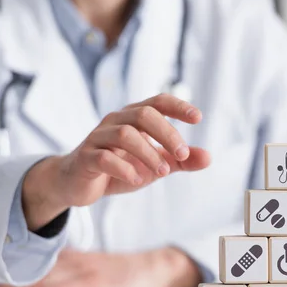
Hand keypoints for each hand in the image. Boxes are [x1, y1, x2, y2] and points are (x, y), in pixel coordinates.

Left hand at [0, 247, 201, 286]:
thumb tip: (58, 277)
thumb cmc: (131, 271)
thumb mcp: (101, 267)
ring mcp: (86, 273)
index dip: (18, 275)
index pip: (42, 267)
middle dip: (10, 285)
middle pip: (38, 274)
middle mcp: (78, 263)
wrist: (156, 267)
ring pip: (45, 281)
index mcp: (79, 259)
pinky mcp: (95, 285)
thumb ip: (79, 270)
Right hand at [21, 94, 209, 229]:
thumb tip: (208, 157)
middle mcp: (115, 122)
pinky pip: (104, 158)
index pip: (157, 102)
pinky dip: (124, 169)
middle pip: (144, 115)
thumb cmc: (119, 168)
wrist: (77, 183)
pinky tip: (137, 180)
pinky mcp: (86, 158)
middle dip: (167, 134)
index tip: (198, 118)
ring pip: (124, 135)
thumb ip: (179, 161)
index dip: (178, 106)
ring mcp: (98, 138)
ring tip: (162, 172)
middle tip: (182, 155)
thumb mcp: (154, 165)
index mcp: (133, 118)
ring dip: (149, 153)